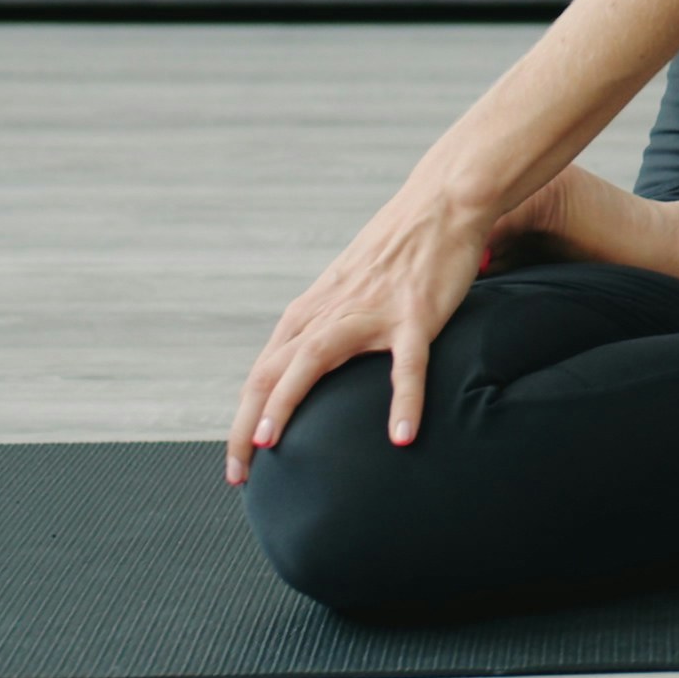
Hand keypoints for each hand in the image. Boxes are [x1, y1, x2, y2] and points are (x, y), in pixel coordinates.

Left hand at [226, 181, 491, 483]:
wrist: (440, 204)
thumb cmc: (395, 251)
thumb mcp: (345, 290)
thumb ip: (323, 327)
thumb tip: (306, 373)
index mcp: (311, 312)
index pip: (263, 373)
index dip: (244, 420)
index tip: (240, 462)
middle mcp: (330, 313)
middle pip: (273, 371)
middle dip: (248, 425)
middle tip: (238, 473)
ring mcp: (371, 313)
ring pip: (315, 359)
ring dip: (288, 402)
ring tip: (273, 447)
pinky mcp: (415, 314)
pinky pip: (407, 364)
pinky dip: (404, 400)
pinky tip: (402, 435)